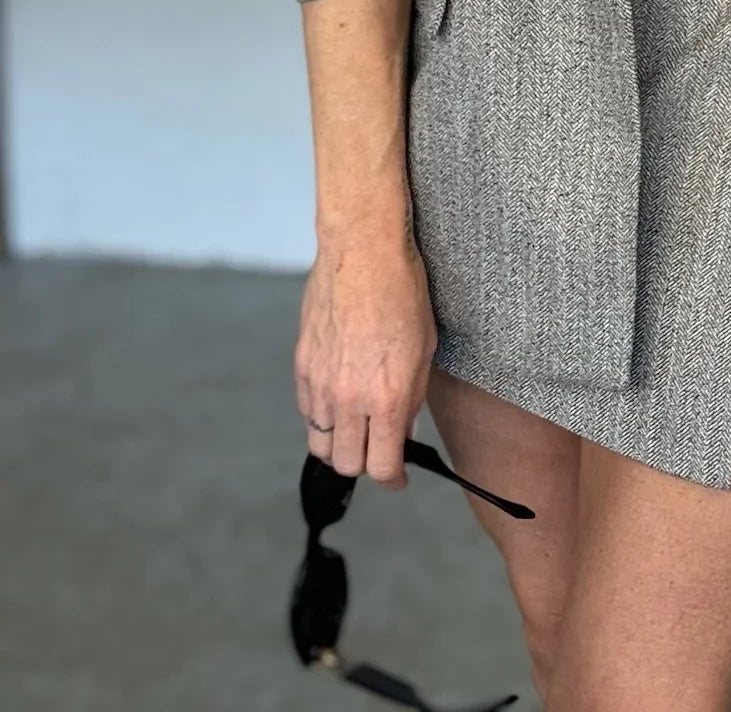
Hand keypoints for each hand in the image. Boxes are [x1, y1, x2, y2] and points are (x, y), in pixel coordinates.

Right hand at [294, 225, 436, 487]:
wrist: (363, 252)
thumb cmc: (403, 293)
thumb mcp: (424, 350)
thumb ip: (412, 399)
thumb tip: (404, 433)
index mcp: (386, 398)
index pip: (382, 466)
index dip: (393, 479)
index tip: (399, 477)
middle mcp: (349, 399)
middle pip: (348, 464)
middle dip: (367, 465)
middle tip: (381, 450)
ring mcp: (321, 384)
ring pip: (322, 443)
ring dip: (341, 444)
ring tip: (359, 428)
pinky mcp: (303, 366)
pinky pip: (308, 411)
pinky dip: (323, 416)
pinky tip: (341, 399)